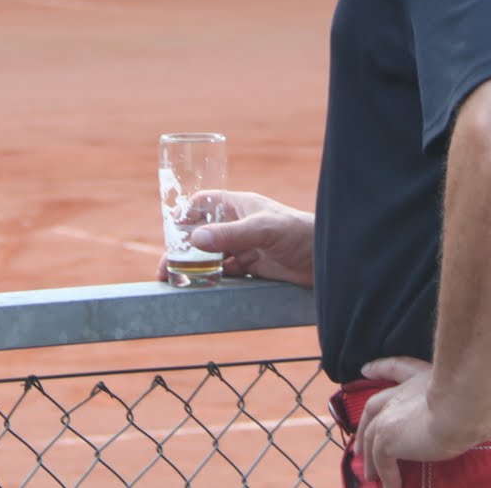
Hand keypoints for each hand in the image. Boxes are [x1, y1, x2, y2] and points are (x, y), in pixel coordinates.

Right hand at [171, 190, 315, 286]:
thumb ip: (230, 234)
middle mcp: (238, 225)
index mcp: (239, 206)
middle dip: (183, 249)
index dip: (186, 213)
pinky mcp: (252, 267)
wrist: (325, 260)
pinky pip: (225, 272)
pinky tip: (200, 286)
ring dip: (194, 267)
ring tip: (174, 280)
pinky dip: (211, 278)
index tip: (170, 228)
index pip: (205, 203)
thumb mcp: (261, 229)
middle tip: (165, 267)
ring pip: (212, 256)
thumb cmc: (297, 232)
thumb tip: (195, 239)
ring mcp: (244, 247)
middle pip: (203, 234)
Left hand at [352, 343, 490, 487]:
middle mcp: (401, 394)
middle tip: (360, 440)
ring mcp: (391, 416)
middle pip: (374, 406)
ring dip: (368, 454)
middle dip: (366, 423)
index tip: (366, 369)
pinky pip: (381, 461)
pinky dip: (383, 475)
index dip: (381, 368)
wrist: (466, 407)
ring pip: (370, 435)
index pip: (397, 368)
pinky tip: (386, 487)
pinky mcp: (388, 438)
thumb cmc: (483, 390)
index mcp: (422, 377)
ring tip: (367, 471)